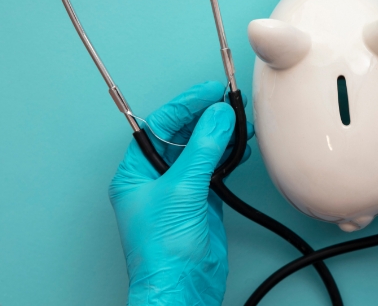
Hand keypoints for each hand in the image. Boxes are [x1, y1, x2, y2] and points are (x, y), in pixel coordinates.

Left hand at [108, 81, 253, 305]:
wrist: (183, 287)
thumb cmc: (163, 251)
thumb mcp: (182, 191)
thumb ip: (202, 150)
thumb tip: (217, 116)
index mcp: (136, 172)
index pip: (160, 126)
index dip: (185, 104)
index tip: (210, 91)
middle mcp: (156, 178)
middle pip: (182, 135)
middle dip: (206, 117)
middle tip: (229, 102)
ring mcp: (180, 190)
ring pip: (202, 151)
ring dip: (222, 136)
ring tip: (241, 122)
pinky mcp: (202, 202)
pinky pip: (216, 169)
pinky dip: (230, 156)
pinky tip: (242, 148)